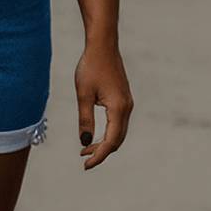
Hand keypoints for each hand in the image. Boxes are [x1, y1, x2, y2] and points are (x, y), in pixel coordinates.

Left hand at [75, 40, 133, 169]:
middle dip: (102, 151)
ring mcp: (127, 103)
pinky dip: (108, 132)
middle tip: (83, 159)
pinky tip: (95, 133)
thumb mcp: (83, 94)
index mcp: (118, 109)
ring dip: (104, 142)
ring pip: (118, 132)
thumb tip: (85, 142)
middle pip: (117, 140)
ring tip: (86, 149)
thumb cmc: (91, 67)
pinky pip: (118, 123)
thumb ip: (85, 119)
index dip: (99, 156)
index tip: (85, 165)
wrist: (103, 45)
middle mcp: (127, 108)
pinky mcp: (123, 98)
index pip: (111, 141)